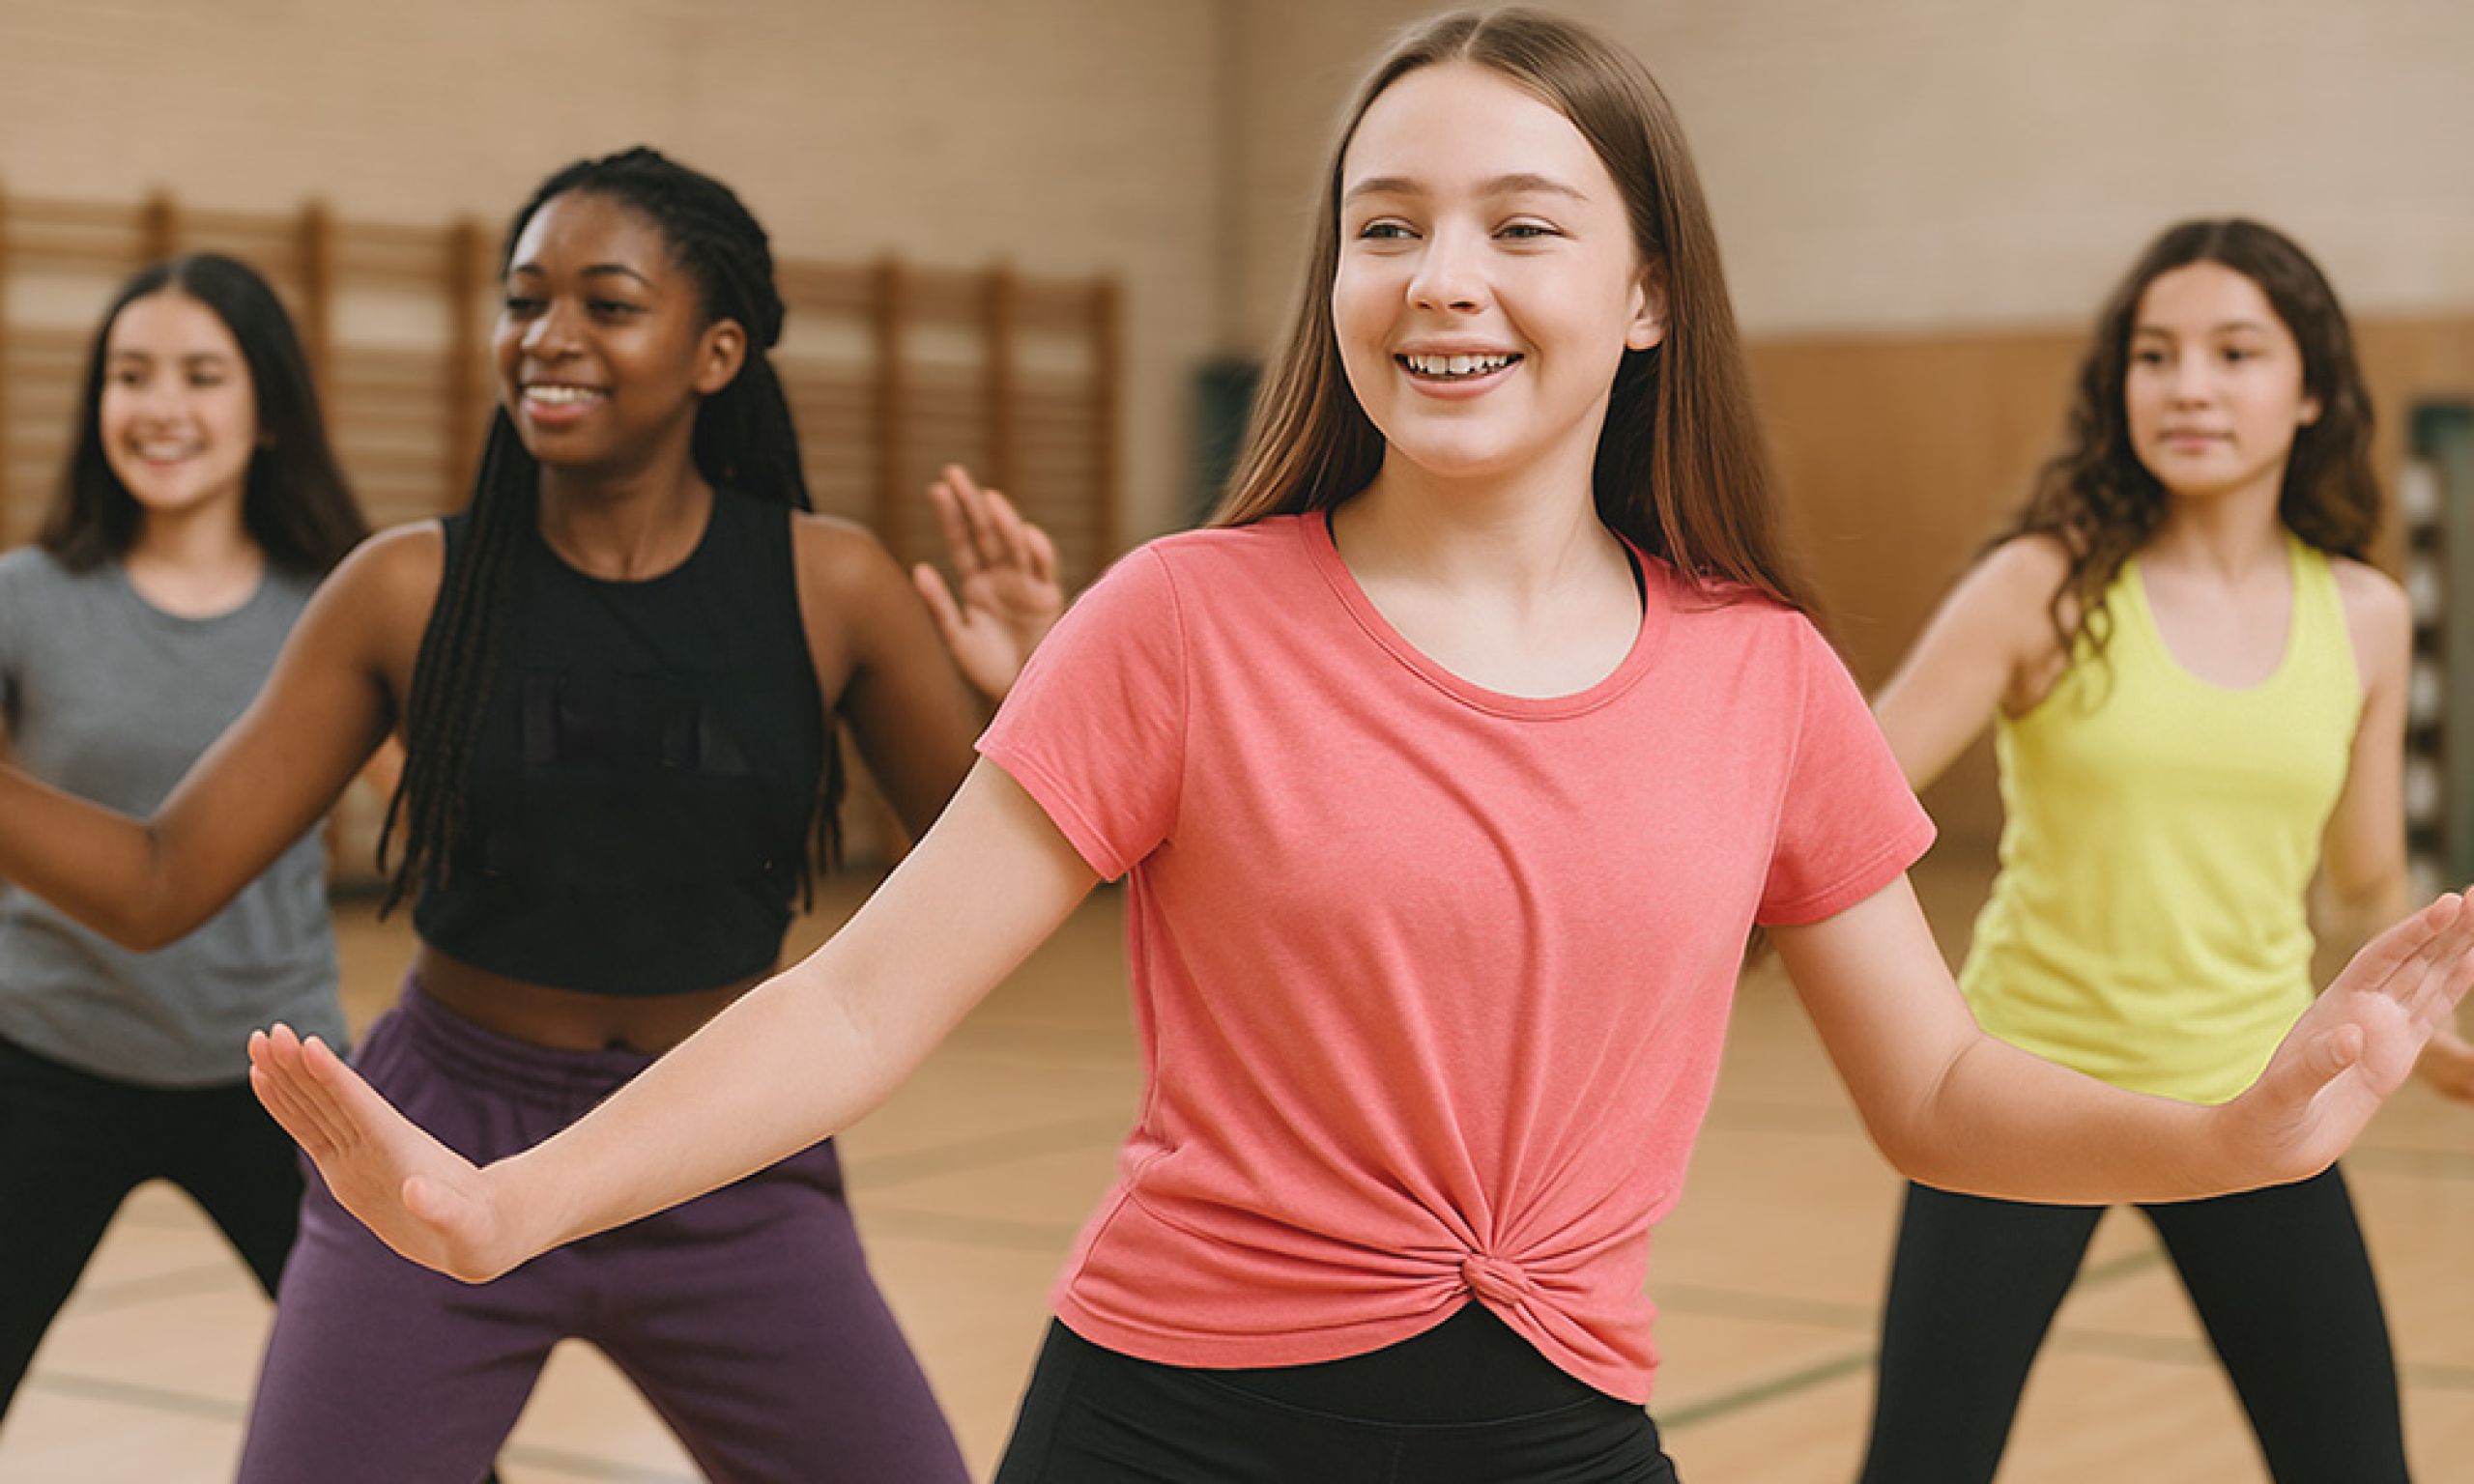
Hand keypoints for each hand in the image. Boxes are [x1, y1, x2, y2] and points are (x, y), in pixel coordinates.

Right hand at [248, 1024, 529, 1283]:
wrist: (485, 1231)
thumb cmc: (481, 1228)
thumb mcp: (466, 1225)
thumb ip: (442, 1208)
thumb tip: (416, 1191)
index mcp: (400, 1149)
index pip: (361, 1105)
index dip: (334, 1077)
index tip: (308, 1044)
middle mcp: (376, 1143)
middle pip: (330, 1096)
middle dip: (298, 1066)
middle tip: (266, 1032)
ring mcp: (359, 1154)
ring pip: (314, 1107)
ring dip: (286, 1077)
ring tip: (258, 1044)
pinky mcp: (346, 1171)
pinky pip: (309, 1132)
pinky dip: (286, 1108)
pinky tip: (266, 1083)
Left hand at [911, 464, 1063, 700]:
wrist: (1023, 693)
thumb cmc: (987, 670)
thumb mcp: (956, 638)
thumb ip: (939, 605)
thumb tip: (918, 568)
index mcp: (977, 585)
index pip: (962, 542)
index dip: (950, 516)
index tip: (936, 488)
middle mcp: (1001, 578)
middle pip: (985, 533)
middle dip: (972, 503)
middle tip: (955, 473)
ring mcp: (1025, 584)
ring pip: (1014, 544)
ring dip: (1003, 521)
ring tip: (988, 499)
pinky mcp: (1049, 596)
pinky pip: (1044, 567)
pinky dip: (1038, 549)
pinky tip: (1024, 533)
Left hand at [2216, 893, 2473, 1181]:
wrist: (2268, 1144)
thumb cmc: (2266, 1119)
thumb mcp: (2284, 1095)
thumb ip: (2314, 1067)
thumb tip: (2353, 1037)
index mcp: (2336, 1008)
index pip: (2382, 958)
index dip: (2413, 932)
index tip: (2445, 904)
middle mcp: (2362, 1011)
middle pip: (2411, 959)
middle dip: (2445, 928)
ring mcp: (2382, 1030)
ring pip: (2427, 979)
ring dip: (2456, 948)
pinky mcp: (2396, 1054)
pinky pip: (2432, 1012)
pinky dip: (2455, 985)